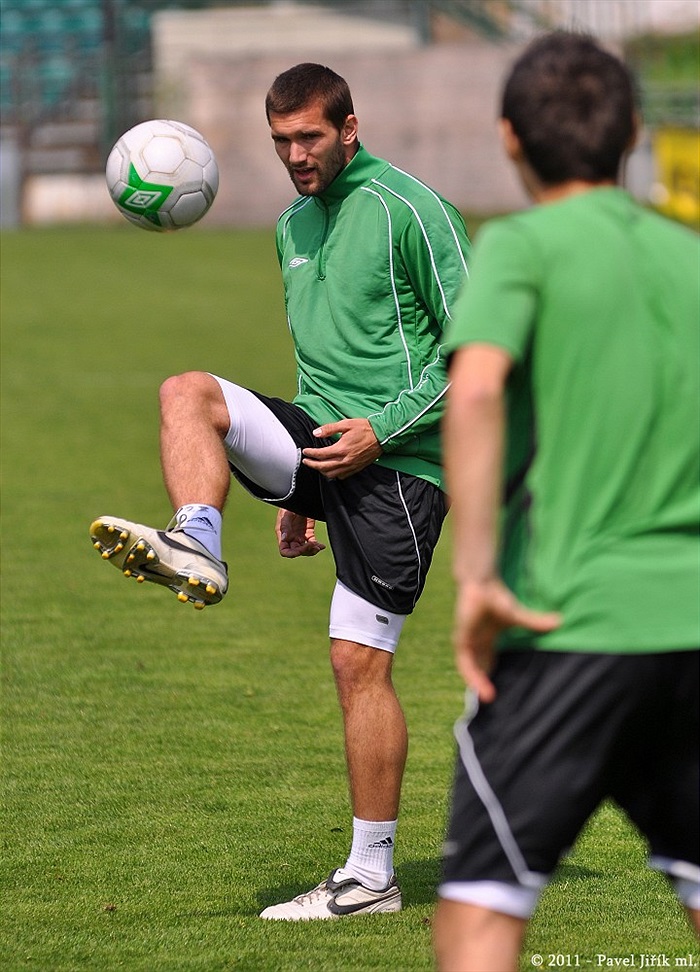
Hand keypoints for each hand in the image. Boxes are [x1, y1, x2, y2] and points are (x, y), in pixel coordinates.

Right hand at [275, 508, 325, 557]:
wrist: (301, 497)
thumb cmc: (290, 504)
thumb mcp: (286, 513)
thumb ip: (285, 525)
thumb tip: (285, 538)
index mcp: (283, 534)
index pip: (284, 550)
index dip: (292, 553)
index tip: (301, 549)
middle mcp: (290, 537)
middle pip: (296, 551)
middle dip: (304, 550)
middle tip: (312, 545)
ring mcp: (299, 535)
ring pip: (305, 549)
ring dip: (311, 550)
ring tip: (318, 547)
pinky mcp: (308, 532)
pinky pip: (312, 542)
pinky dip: (317, 546)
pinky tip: (322, 546)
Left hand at [302, 418, 381, 479]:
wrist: (381, 436)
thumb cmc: (364, 428)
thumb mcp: (346, 424)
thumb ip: (329, 429)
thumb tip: (316, 433)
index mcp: (341, 448)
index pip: (321, 454)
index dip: (310, 453)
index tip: (305, 451)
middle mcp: (345, 460)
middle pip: (324, 467)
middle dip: (312, 464)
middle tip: (305, 461)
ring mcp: (351, 466)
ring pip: (332, 474)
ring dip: (322, 471)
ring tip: (316, 466)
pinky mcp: (356, 468)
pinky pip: (342, 476)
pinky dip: (333, 474)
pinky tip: (331, 470)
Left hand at [454, 578, 560, 702]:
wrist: (481, 583)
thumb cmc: (498, 597)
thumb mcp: (518, 616)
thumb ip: (537, 622)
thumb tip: (561, 622)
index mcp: (488, 639)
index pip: (489, 663)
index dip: (493, 677)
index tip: (502, 691)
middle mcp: (476, 643)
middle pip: (479, 669)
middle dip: (485, 684)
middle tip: (496, 701)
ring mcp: (468, 641)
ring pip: (471, 669)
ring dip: (478, 683)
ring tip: (489, 698)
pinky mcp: (461, 638)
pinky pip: (465, 662)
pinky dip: (471, 673)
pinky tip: (478, 684)